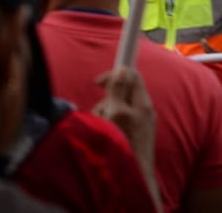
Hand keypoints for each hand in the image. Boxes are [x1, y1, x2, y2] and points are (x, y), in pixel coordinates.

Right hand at [94, 67, 158, 204]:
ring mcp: (140, 120)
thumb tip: (122, 70)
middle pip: (121, 91)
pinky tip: (108, 133)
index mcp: (142, 102)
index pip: (131, 75)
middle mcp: (144, 109)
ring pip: (116, 106)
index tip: (98, 83)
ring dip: (105, 112)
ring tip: (105, 126)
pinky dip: (109, 121)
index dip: (114, 74)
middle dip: (106, 99)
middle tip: (103, 112)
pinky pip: (118, 118)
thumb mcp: (117, 112)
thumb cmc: (126, 142)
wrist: (135, 172)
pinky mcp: (135, 130)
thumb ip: (118, 90)